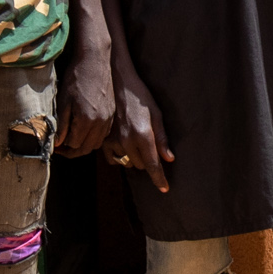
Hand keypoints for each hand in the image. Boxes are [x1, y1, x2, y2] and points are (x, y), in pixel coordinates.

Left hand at [57, 49, 116, 156]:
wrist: (95, 61)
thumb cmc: (76, 78)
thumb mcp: (63, 101)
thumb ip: (62, 124)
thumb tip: (58, 142)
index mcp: (87, 119)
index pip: (74, 145)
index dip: (63, 147)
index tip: (55, 145)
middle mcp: (100, 122)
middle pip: (86, 148)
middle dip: (73, 151)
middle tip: (62, 147)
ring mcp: (109, 118)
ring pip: (96, 143)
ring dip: (84, 145)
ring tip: (72, 140)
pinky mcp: (112, 113)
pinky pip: (103, 134)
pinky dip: (93, 137)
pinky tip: (84, 130)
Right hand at [108, 72, 175, 191]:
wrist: (118, 84)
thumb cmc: (141, 98)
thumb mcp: (157, 114)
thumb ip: (162, 138)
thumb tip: (169, 158)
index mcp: (143, 135)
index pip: (153, 165)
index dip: (159, 179)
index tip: (164, 189)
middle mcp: (128, 142)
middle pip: (142, 165)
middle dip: (148, 161)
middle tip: (150, 146)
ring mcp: (113, 142)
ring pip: (128, 163)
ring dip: (135, 158)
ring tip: (136, 141)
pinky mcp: (103, 140)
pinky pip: (112, 159)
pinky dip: (120, 156)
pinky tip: (123, 145)